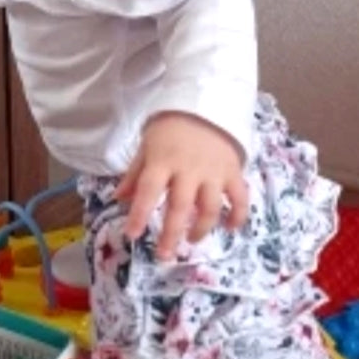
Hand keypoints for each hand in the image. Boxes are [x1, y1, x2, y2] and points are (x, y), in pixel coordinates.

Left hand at [115, 113, 248, 259]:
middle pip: (179, 207)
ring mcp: (213, 171)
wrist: (207, 102)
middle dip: (171, 234)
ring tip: (192, 240)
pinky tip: (230, 229)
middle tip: (164, 255)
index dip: (139, 215)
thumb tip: (119, 198)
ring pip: (209, 208)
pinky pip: (239, 198)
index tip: (132, 235)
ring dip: (201, 229)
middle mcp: (188, 169)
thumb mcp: (147, 146)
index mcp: (162, 161)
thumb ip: (135, 174)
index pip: (148, 191)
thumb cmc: (170, 128)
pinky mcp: (233, 171)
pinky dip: (237, 216)